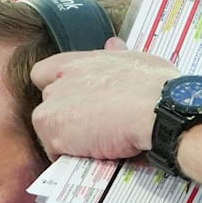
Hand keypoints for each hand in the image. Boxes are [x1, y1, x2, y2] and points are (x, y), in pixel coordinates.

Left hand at [30, 37, 178, 160]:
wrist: (157, 110)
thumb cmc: (155, 87)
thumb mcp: (136, 60)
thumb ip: (117, 55)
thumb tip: (113, 45)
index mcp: (80, 61)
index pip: (44, 72)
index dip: (56, 89)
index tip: (73, 101)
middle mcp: (61, 79)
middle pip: (48, 102)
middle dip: (65, 116)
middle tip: (89, 128)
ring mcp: (53, 104)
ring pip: (48, 127)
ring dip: (65, 138)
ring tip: (93, 145)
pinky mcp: (53, 129)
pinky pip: (52, 150)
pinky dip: (68, 157)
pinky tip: (90, 156)